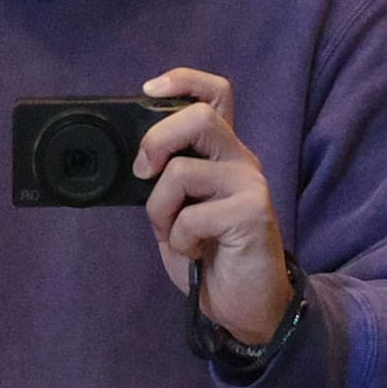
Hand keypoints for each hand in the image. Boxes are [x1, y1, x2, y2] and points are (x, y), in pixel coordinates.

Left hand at [135, 68, 295, 348]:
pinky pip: (193, 215)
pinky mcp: (252, 213)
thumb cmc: (209, 258)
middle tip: (144, 174)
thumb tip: (133, 161)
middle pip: (198, 117)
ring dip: (161, 209)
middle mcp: (240, 161)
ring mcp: (250, 185)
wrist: (245, 306)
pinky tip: (195, 254)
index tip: (148, 91)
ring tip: (175, 234)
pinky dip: (180, 239)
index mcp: (222, 155)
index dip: (182, 81)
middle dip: (155, 142)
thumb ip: (163, 182)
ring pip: (183, 170)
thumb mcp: (175, 213)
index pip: (215, 93)